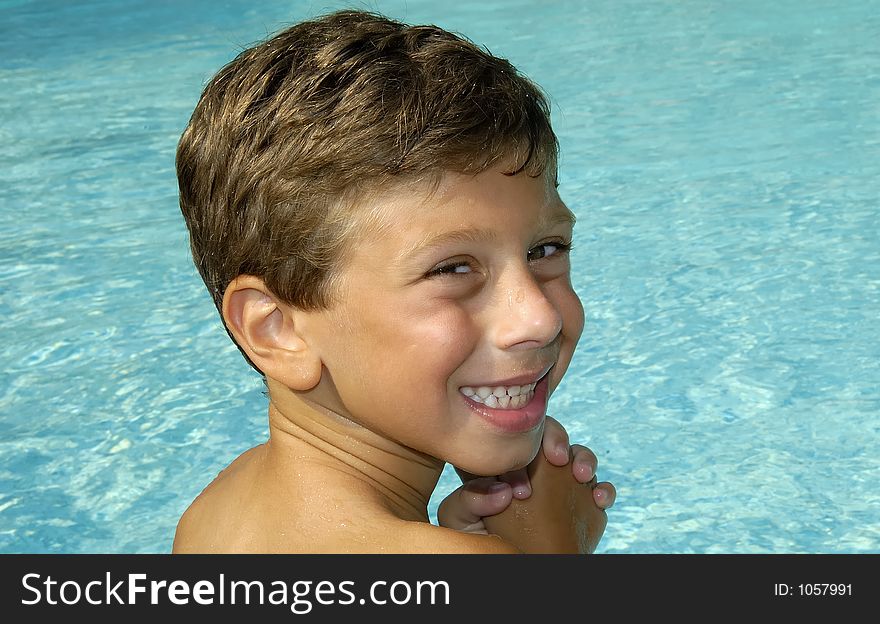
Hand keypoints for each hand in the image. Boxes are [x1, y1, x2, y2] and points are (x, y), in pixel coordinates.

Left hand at [437, 416, 614, 534]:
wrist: (515, 562)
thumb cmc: (480, 541)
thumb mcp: (461, 521)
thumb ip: (467, 501)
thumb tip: (503, 491)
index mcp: (503, 464)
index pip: (514, 435)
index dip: (522, 446)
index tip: (525, 483)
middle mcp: (535, 468)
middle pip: (550, 435)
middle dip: (557, 439)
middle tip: (558, 459)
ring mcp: (561, 483)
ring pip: (578, 454)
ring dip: (584, 458)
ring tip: (583, 476)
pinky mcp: (583, 501)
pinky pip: (600, 486)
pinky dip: (604, 488)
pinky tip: (598, 499)